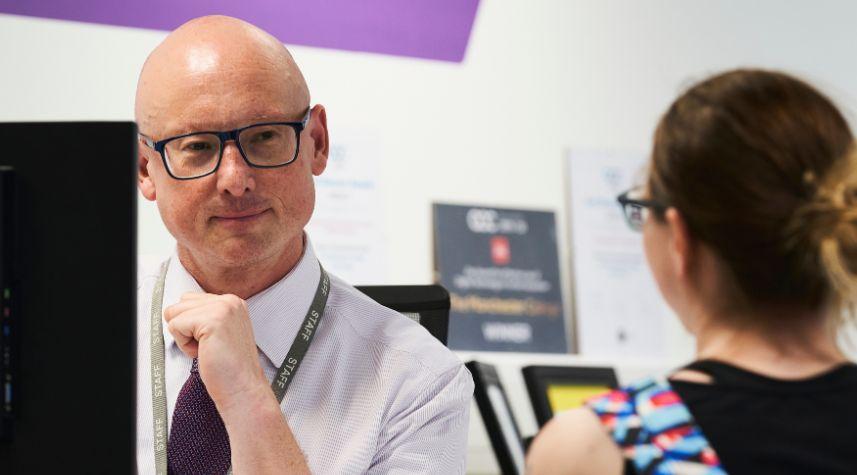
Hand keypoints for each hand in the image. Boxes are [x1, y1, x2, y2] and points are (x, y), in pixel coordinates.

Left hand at [163, 292, 268, 409]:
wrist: (243, 388)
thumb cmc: (229, 368)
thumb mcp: (220, 332)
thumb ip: (205, 316)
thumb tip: (176, 312)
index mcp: (232, 302)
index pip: (190, 300)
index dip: (192, 325)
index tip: (211, 341)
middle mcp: (229, 301)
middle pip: (180, 304)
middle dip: (186, 328)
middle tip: (209, 346)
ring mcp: (222, 308)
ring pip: (175, 314)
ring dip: (185, 336)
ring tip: (207, 348)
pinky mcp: (211, 320)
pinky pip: (175, 326)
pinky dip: (184, 345)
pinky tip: (204, 352)